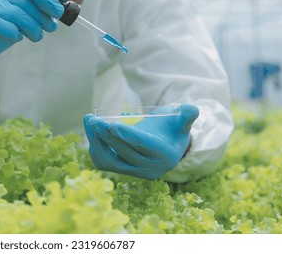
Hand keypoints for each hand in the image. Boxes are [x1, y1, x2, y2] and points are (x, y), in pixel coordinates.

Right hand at [0, 0, 69, 75]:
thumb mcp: (20, 10)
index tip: (58, 10)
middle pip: (23, 0)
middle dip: (42, 17)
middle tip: (51, 27)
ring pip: (16, 15)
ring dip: (33, 29)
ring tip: (36, 35)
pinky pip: (6, 27)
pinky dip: (15, 34)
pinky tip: (16, 36)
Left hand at [83, 104, 198, 179]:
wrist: (168, 146)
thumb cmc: (173, 128)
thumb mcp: (182, 120)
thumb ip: (187, 115)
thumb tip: (191, 109)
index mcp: (165, 154)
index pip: (143, 145)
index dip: (127, 134)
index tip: (110, 124)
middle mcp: (150, 168)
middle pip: (123, 151)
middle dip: (105, 134)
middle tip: (92, 119)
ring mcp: (136, 172)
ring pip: (110, 160)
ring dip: (96, 141)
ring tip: (90, 122)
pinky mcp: (124, 172)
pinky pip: (104, 164)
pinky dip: (96, 148)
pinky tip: (93, 134)